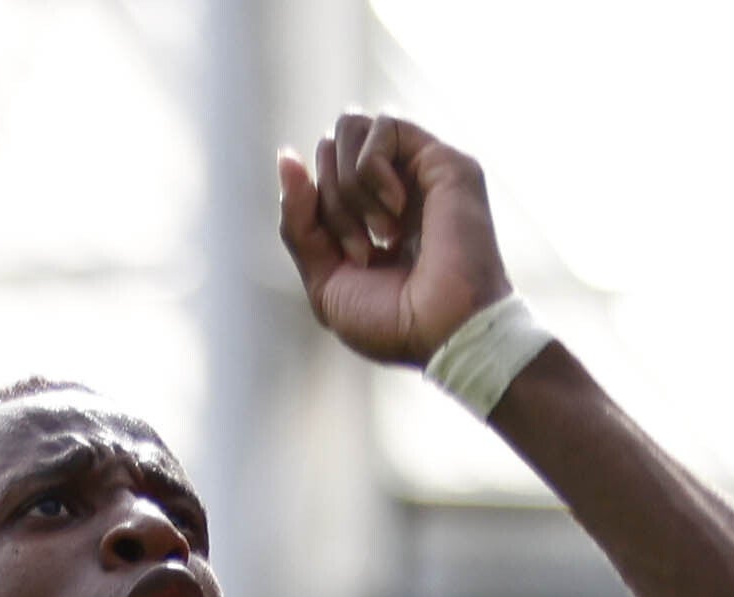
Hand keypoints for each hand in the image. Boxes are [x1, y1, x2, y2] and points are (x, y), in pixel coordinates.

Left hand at [275, 110, 516, 373]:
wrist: (447, 334)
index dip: (314, 211)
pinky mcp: (441, 159)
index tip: (350, 259)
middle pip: (329, 147)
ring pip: (351, 127)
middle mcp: (394, 188)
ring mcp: (418, 171)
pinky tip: (397, 211)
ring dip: (350, 185)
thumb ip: (299, 223)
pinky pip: (383, 126)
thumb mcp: (325, 281)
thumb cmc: (394, 323)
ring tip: (382, 231)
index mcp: (368, 217)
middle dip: (331, 199)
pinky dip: (372, 169)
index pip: (318, 176)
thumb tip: (286, 155)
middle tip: (363, 251)